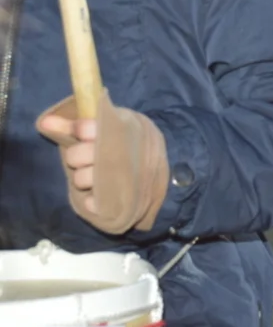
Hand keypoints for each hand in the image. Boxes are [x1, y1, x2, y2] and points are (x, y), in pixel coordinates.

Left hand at [36, 91, 168, 234]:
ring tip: (98, 175)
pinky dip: (92, 202)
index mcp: (119, 129)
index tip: (86, 133)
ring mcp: (118, 178)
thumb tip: (43, 123)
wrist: (175, 169)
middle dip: (78, 156)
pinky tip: (100, 195)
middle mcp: (117, 153)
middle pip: (75, 155)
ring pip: (80, 178)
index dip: (79, 131)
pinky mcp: (118, 200)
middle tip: (93, 156)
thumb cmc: (138, 143)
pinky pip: (92, 203)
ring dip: (84, 177)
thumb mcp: (117, 124)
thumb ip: (79, 125)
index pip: (84, 128)